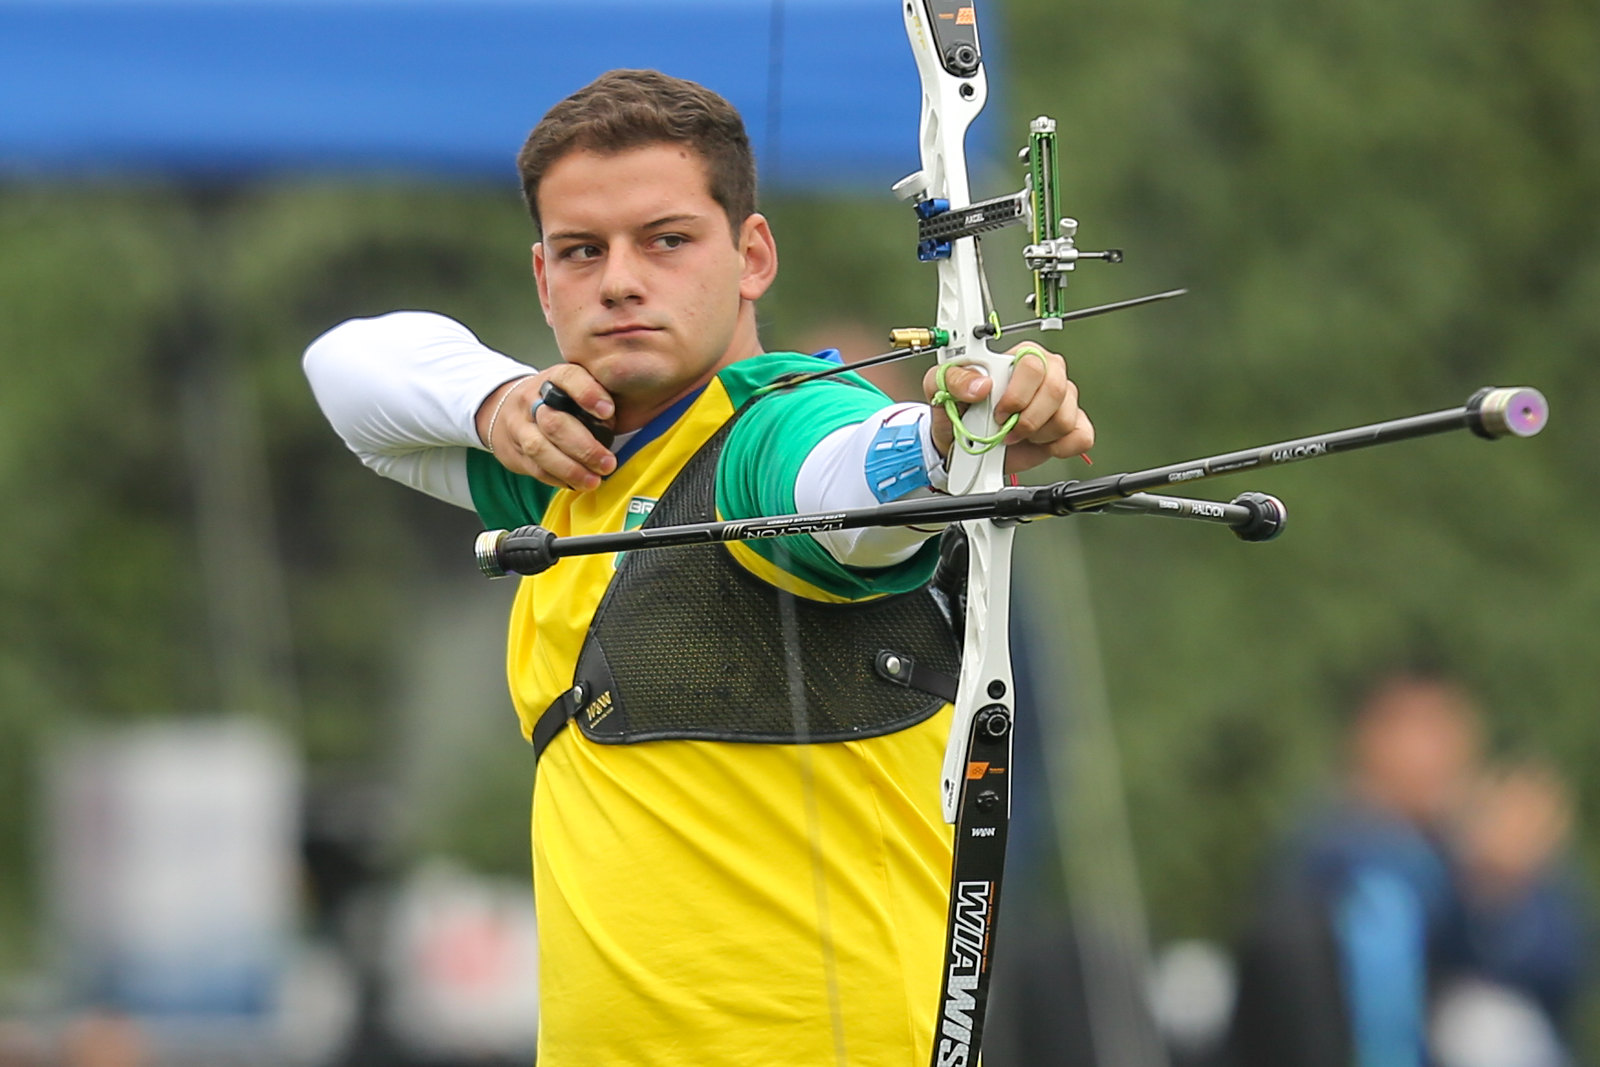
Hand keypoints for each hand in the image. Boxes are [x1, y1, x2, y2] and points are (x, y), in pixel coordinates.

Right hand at [477, 364, 616, 489]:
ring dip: (570, 469)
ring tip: (594, 481)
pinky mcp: (515, 452)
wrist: (504, 410)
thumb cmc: (552, 400)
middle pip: (554, 423)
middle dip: (584, 447)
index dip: (587, 393)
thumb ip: (593, 396)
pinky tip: (577, 485)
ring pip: (541, 449)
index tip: (608, 411)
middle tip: (608, 463)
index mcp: (552, 379)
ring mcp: (520, 427)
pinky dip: (558, 479)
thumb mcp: (570, 386)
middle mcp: (532, 400)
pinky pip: (536, 469)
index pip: (568, 378)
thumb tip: (618, 421)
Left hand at [923, 341, 1093, 473]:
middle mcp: (1045, 374)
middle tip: (1006, 429)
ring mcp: (1060, 401)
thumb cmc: (957, 407)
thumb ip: (955, 378)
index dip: (1018, 394)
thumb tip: (980, 384)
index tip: (998, 412)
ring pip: (1066, 418)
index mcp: (1017, 358)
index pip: (1034, 363)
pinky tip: (1038, 444)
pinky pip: (1082, 436)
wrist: (961, 444)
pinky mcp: (1069, 426)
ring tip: (1016, 435)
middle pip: (1057, 390)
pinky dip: (1060, 447)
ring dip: (1036, 435)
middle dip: (1028, 419)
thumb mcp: (941, 385)